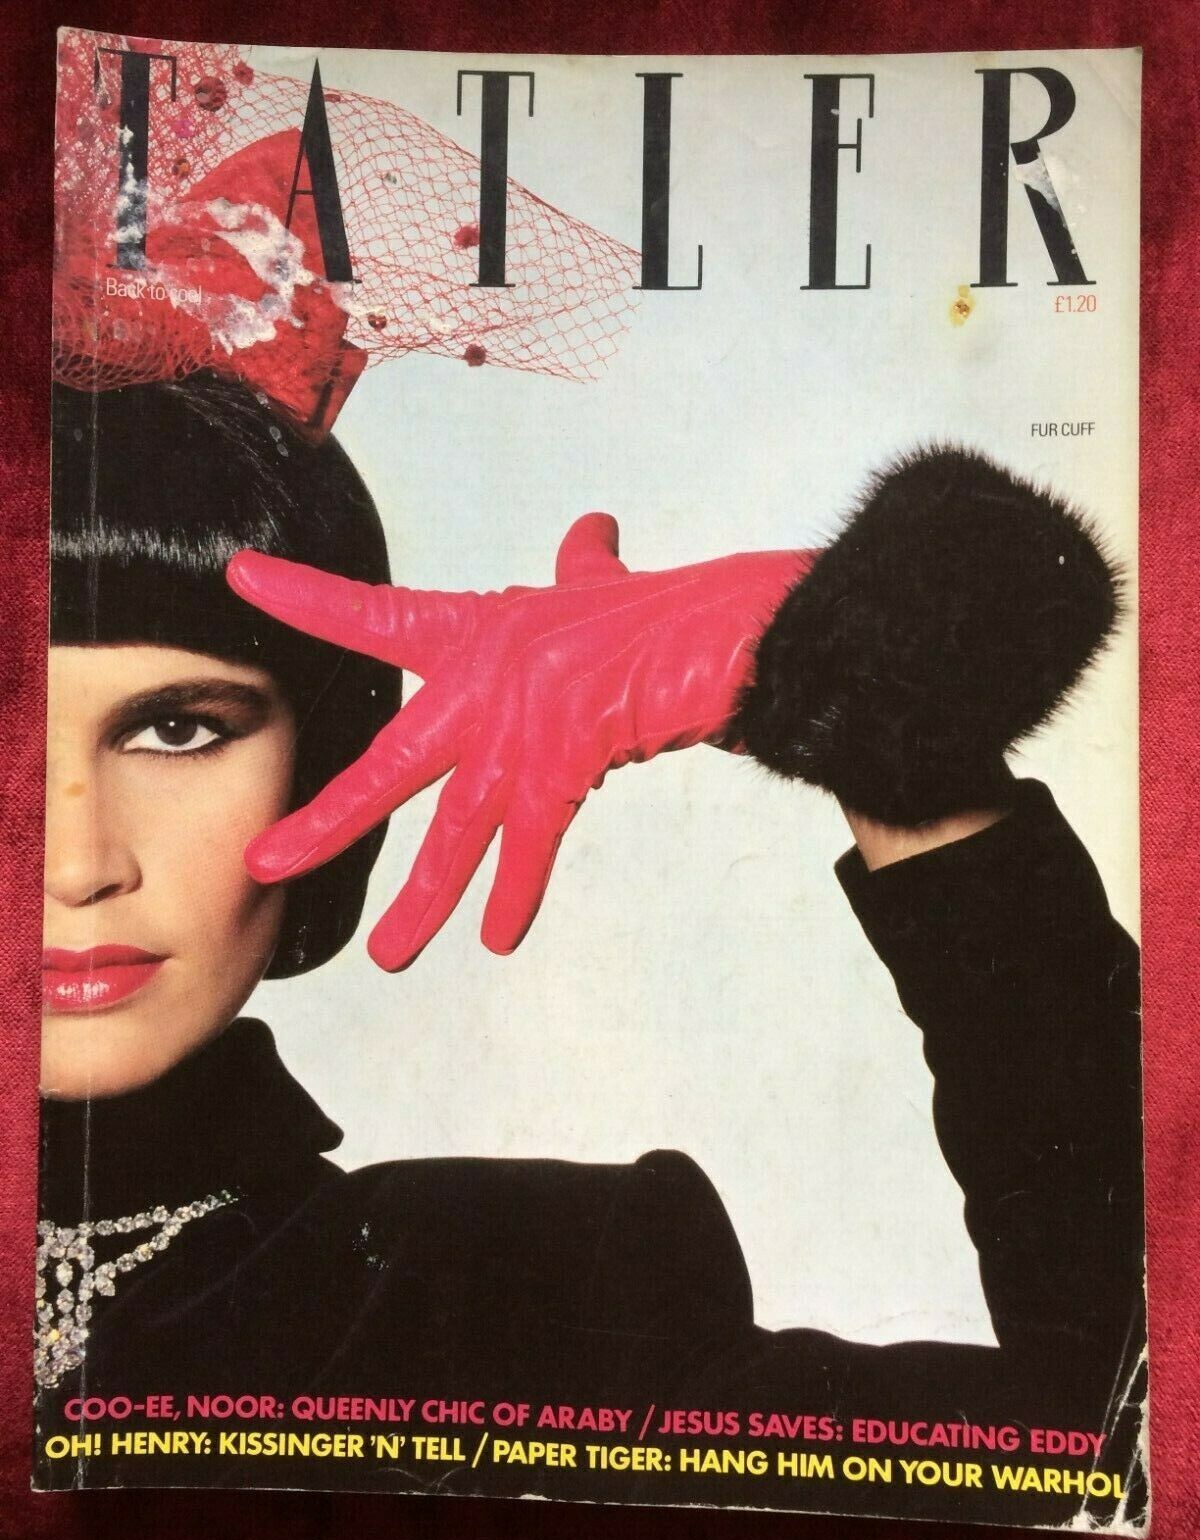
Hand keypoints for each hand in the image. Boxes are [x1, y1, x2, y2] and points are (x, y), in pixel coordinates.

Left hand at [227, 517, 810, 968]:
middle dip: (327, 822)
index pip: (377, 614)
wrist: (726, 636)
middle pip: (389, 764)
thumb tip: (591, 532)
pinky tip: (496, 939)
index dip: (311, 598)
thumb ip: (581, 565)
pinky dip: (515, 894)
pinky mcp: (565, 770)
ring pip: (454, 830)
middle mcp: (483, 683)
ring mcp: (520, 731)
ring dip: (422, 899)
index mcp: (477, 632)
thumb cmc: (662, 611)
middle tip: (265, 864)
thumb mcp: (602, 585)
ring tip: (388, 956)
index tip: (245, 580)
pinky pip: (528, 846)